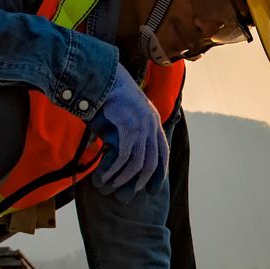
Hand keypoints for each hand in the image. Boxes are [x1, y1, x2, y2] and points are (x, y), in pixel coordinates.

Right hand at [89, 70, 168, 198]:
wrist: (106, 77)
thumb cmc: (113, 95)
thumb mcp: (128, 113)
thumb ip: (128, 130)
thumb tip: (116, 146)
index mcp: (154, 122)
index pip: (163, 152)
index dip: (160, 170)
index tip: (153, 185)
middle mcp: (152, 126)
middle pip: (152, 161)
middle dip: (142, 179)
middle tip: (132, 191)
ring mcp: (141, 127)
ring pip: (137, 162)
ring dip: (124, 177)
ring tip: (112, 184)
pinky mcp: (128, 128)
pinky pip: (124, 156)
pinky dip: (115, 168)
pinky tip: (106, 175)